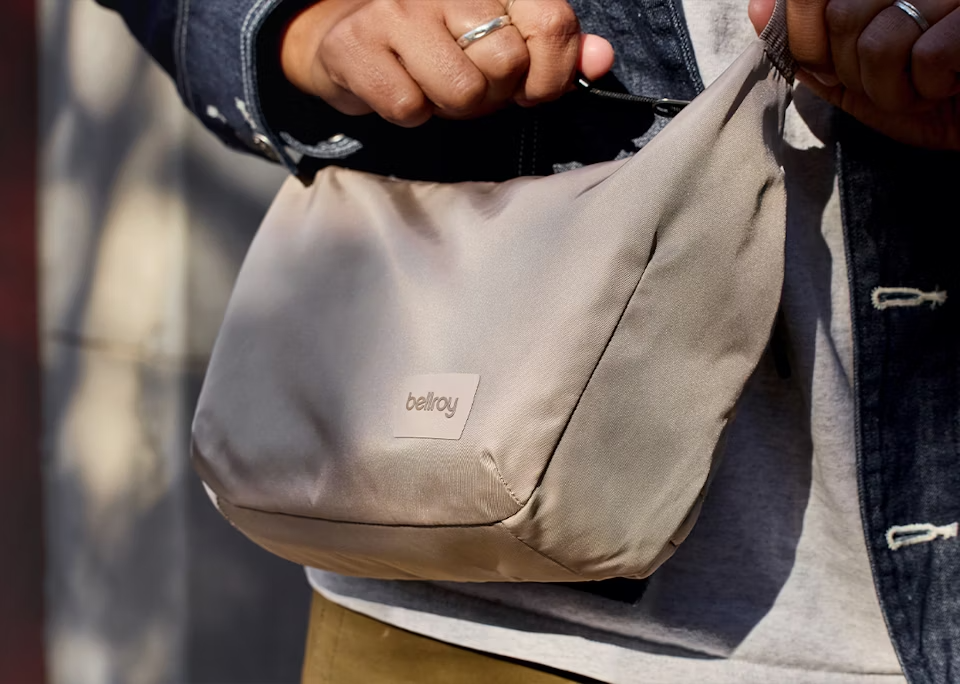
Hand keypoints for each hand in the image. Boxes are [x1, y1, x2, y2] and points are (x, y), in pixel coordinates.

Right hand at [280, 0, 615, 126]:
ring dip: (452, 107)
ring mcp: (397, 11)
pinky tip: (400, 88)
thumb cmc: (434, 42)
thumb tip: (601, 60)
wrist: (345, 37)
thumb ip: (553, 48)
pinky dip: (411, 114)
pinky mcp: (357, 47)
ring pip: (463, 91)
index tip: (531, 90)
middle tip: (468, 82)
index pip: (552, 23)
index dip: (552, 74)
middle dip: (494, 92)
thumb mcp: (501, 38)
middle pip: (507, 63)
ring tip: (434, 86)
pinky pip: (411, 109)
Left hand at [749, 0, 959, 149]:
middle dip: (855, 72)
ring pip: (879, 42)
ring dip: (893, 89)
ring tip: (923, 88)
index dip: (806, 36)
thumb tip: (759, 9)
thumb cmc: (931, 100)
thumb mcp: (858, 80)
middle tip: (893, 81)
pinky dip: (931, 89)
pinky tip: (951, 85)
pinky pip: (928, 57)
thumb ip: (810, 48)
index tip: (832, 60)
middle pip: (842, 19)